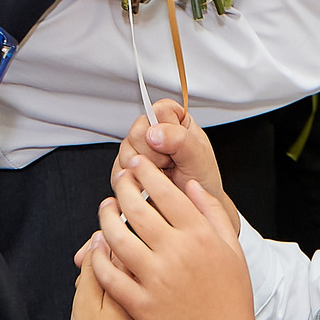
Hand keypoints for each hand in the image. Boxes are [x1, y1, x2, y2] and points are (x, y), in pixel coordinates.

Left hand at [84, 156, 255, 319]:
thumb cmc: (231, 298)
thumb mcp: (232, 248)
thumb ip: (213, 212)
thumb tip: (193, 186)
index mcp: (200, 236)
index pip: (165, 191)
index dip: (146, 172)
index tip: (137, 164)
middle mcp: (177, 253)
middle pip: (137, 208)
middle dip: (122, 186)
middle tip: (118, 179)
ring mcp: (157, 279)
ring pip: (118, 238)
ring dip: (105, 218)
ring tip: (105, 209)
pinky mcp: (141, 304)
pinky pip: (110, 276)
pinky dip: (98, 258)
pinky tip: (97, 247)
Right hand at [120, 100, 234, 228]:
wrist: (193, 209)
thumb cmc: (201, 179)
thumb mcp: (198, 156)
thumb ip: (179, 139)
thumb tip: (154, 132)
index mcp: (173, 119)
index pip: (157, 110)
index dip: (165, 131)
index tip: (175, 147)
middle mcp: (152, 131)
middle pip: (136, 132)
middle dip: (154, 155)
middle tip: (170, 164)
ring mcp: (136, 150)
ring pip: (125, 153)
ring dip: (145, 171)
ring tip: (162, 175)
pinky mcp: (125, 169)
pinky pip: (118, 172)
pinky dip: (135, 183)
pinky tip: (150, 184)